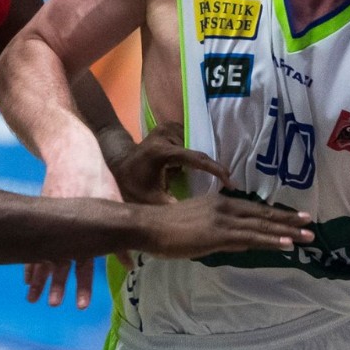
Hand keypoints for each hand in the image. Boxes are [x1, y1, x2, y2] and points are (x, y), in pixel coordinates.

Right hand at [24, 152, 123, 310]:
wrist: (72, 153)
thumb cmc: (97, 177)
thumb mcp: (114, 202)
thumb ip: (120, 235)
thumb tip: (131, 263)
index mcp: (87, 227)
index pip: (86, 262)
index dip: (83, 283)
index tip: (81, 304)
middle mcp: (67, 228)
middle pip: (61, 262)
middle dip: (57, 285)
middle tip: (55, 304)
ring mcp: (51, 222)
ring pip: (42, 255)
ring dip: (39, 279)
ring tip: (32, 299)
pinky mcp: (41, 216)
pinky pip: (33, 244)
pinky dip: (29, 261)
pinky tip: (26, 279)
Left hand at [106, 122, 228, 203]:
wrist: (118, 161)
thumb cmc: (131, 183)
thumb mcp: (149, 200)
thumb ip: (171, 208)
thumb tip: (195, 221)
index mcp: (162, 151)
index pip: (196, 159)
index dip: (216, 170)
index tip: (230, 182)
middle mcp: (168, 134)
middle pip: (196, 155)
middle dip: (210, 170)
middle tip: (224, 186)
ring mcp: (170, 128)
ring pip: (194, 149)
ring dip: (200, 164)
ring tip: (210, 180)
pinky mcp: (171, 127)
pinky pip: (190, 144)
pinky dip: (193, 158)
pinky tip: (192, 170)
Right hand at [135, 193, 313, 259]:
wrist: (148, 226)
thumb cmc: (167, 228)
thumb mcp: (198, 225)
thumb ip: (220, 231)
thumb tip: (240, 241)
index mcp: (220, 203)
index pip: (254, 209)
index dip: (276, 214)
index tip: (294, 217)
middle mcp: (225, 207)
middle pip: (263, 214)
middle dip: (288, 220)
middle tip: (310, 224)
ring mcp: (223, 220)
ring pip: (261, 226)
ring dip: (286, 232)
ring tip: (306, 237)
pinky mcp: (218, 234)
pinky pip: (250, 238)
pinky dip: (270, 240)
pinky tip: (286, 244)